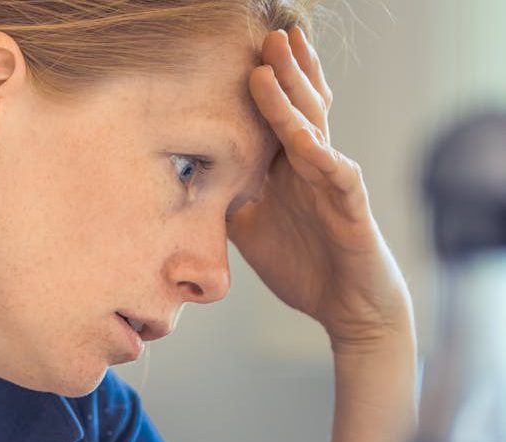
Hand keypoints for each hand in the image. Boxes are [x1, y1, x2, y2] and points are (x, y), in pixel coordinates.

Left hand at [227, 27, 412, 348]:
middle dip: (283, 72)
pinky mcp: (352, 210)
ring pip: (314, 132)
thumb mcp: (250, 229)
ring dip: (293, 99)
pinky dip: (322, 158)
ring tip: (274, 66)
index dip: (268, 85)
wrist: (347, 308)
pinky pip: (338, 177)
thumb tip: (188, 183)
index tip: (244, 52)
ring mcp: (334, 185)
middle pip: (300, 110)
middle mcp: (313, 168)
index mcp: (290, 170)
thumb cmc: (303, 264)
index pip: (279, 117)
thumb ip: (228, 200)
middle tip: (268, 35)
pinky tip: (305, 140)